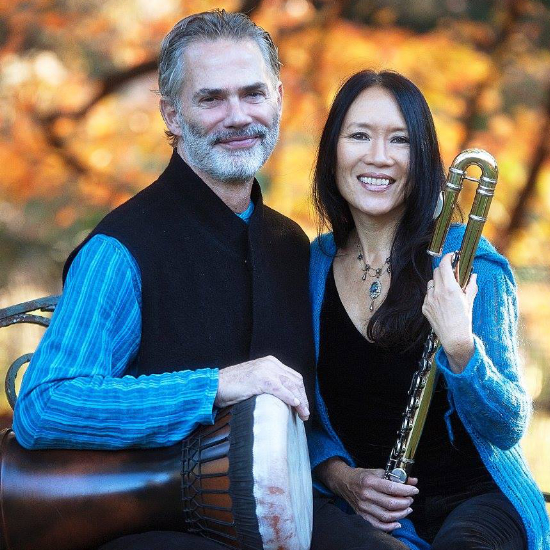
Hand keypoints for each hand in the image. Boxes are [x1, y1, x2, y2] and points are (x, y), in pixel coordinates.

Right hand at [214, 355, 309, 420]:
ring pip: (291, 385)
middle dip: (303, 398)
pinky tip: (295, 405)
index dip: (301, 392)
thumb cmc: (232, 387)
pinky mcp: (260, 379)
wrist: (215, 385)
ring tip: (303, 415)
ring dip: (300, 401)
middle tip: (305, 413)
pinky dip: (290, 398)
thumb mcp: (255, 380)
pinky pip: (280, 389)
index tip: (303, 405)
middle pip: (295, 381)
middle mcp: (270, 363)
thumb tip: (285, 399)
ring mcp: (265, 370)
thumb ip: (269, 384)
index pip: (293, 376)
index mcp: (270, 362)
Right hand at [317, 459, 417, 531]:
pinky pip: (378, 525)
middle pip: (390, 504)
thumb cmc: (361, 476)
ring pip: (386, 516)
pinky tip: (398, 522)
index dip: (405, 490)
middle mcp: (365, 495)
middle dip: (405, 502)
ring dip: (401, 514)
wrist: (344, 481)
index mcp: (369, 481)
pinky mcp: (362, 515)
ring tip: (407, 509)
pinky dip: (389, 527)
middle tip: (410, 499)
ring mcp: (363, 507)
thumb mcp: (376, 471)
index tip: (414, 490)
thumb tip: (412, 480)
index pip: (391, 488)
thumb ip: (395, 476)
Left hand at [422, 252, 477, 372]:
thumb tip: (474, 275)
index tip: (451, 256)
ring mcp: (429, 300)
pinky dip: (433, 295)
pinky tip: (441, 302)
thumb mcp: (469, 301)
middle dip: (444, 270)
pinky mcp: (424, 307)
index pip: (444, 265)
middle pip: (436, 272)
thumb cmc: (464, 319)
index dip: (448, 258)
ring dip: (438, 282)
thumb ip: (471, 285)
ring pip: (431, 283)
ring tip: (446, 291)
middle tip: (451, 274)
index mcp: (450, 289)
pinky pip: (427, 295)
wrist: (454, 337)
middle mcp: (437, 292)